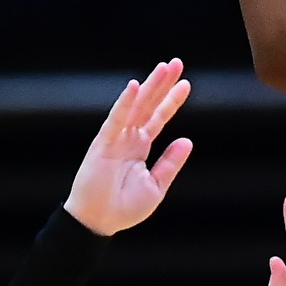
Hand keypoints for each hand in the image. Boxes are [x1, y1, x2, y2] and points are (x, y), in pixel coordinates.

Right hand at [63, 59, 193, 235]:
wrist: (98, 222)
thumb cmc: (124, 208)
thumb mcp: (156, 186)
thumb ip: (170, 163)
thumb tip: (187, 140)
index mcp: (140, 147)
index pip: (159, 117)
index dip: (171, 100)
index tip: (186, 83)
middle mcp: (128, 138)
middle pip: (149, 104)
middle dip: (163, 84)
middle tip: (176, 62)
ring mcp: (115, 138)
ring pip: (136, 106)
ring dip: (150, 86)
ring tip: (164, 67)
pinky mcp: (102, 143)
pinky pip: (116, 119)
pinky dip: (124, 103)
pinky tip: (134, 86)